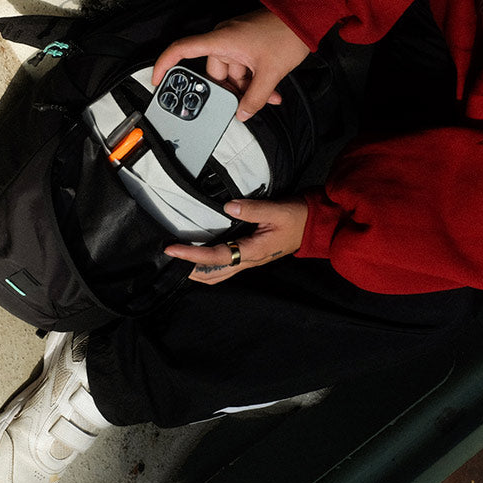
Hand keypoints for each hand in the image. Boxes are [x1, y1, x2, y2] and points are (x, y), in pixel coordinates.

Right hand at [153, 8, 310, 121]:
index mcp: (221, 41)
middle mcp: (224, 39)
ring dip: (248, 87)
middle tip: (247, 103)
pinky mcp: (248, 42)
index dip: (165, 64)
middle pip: (215, 73)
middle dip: (232, 90)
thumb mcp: (270, 73)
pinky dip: (254, 78)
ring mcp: (236, 41)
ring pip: (233, 72)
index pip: (182, 50)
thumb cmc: (285, 34)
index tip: (157, 80)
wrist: (306, 14)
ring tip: (269, 97)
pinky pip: (244, 66)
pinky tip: (271, 91)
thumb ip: (255, 97)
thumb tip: (243, 113)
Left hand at [165, 198, 307, 284]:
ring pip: (217, 275)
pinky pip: (224, 269)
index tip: (172, 250)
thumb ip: (252, 209)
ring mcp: (249, 261)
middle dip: (189, 269)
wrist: (313, 226)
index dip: (192, 256)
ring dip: (197, 272)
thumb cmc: (296, 217)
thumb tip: (227, 206)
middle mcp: (249, 260)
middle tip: (168, 257)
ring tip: (178, 261)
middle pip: (212, 274)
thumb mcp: (277, 209)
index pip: (217, 257)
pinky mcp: (249, 257)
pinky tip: (198, 260)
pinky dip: (207, 268)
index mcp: (253, 251)